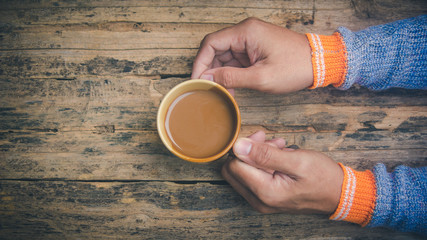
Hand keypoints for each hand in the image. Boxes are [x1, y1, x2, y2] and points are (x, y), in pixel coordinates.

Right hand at [191, 17, 312, 93]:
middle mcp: (246, 32)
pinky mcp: (256, 48)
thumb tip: (208, 79)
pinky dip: (231, 72)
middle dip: (209, 69)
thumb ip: (231, 78)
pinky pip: (236, 59)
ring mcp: (251, 39)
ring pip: (225, 55)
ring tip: (222, 91)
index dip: (200, 62)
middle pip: (216, 48)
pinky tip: (232, 87)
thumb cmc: (296, 67)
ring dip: (220, 73)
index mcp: (246, 32)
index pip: (211, 43)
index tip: (196, 80)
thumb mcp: (261, 77)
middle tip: (208, 89)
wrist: (320, 63)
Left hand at [222, 131, 342, 213]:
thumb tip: (238, 146)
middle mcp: (258, 201)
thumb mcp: (297, 161)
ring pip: (242, 172)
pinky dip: (261, 164)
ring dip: (256, 155)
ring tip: (278, 147)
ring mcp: (261, 202)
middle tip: (270, 142)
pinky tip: (278, 155)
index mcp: (265, 192)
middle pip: (233, 170)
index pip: (234, 165)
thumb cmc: (323, 178)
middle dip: (248, 151)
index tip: (263, 137)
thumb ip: (265, 155)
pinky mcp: (265, 199)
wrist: (340, 195)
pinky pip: (252, 178)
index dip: (245, 147)